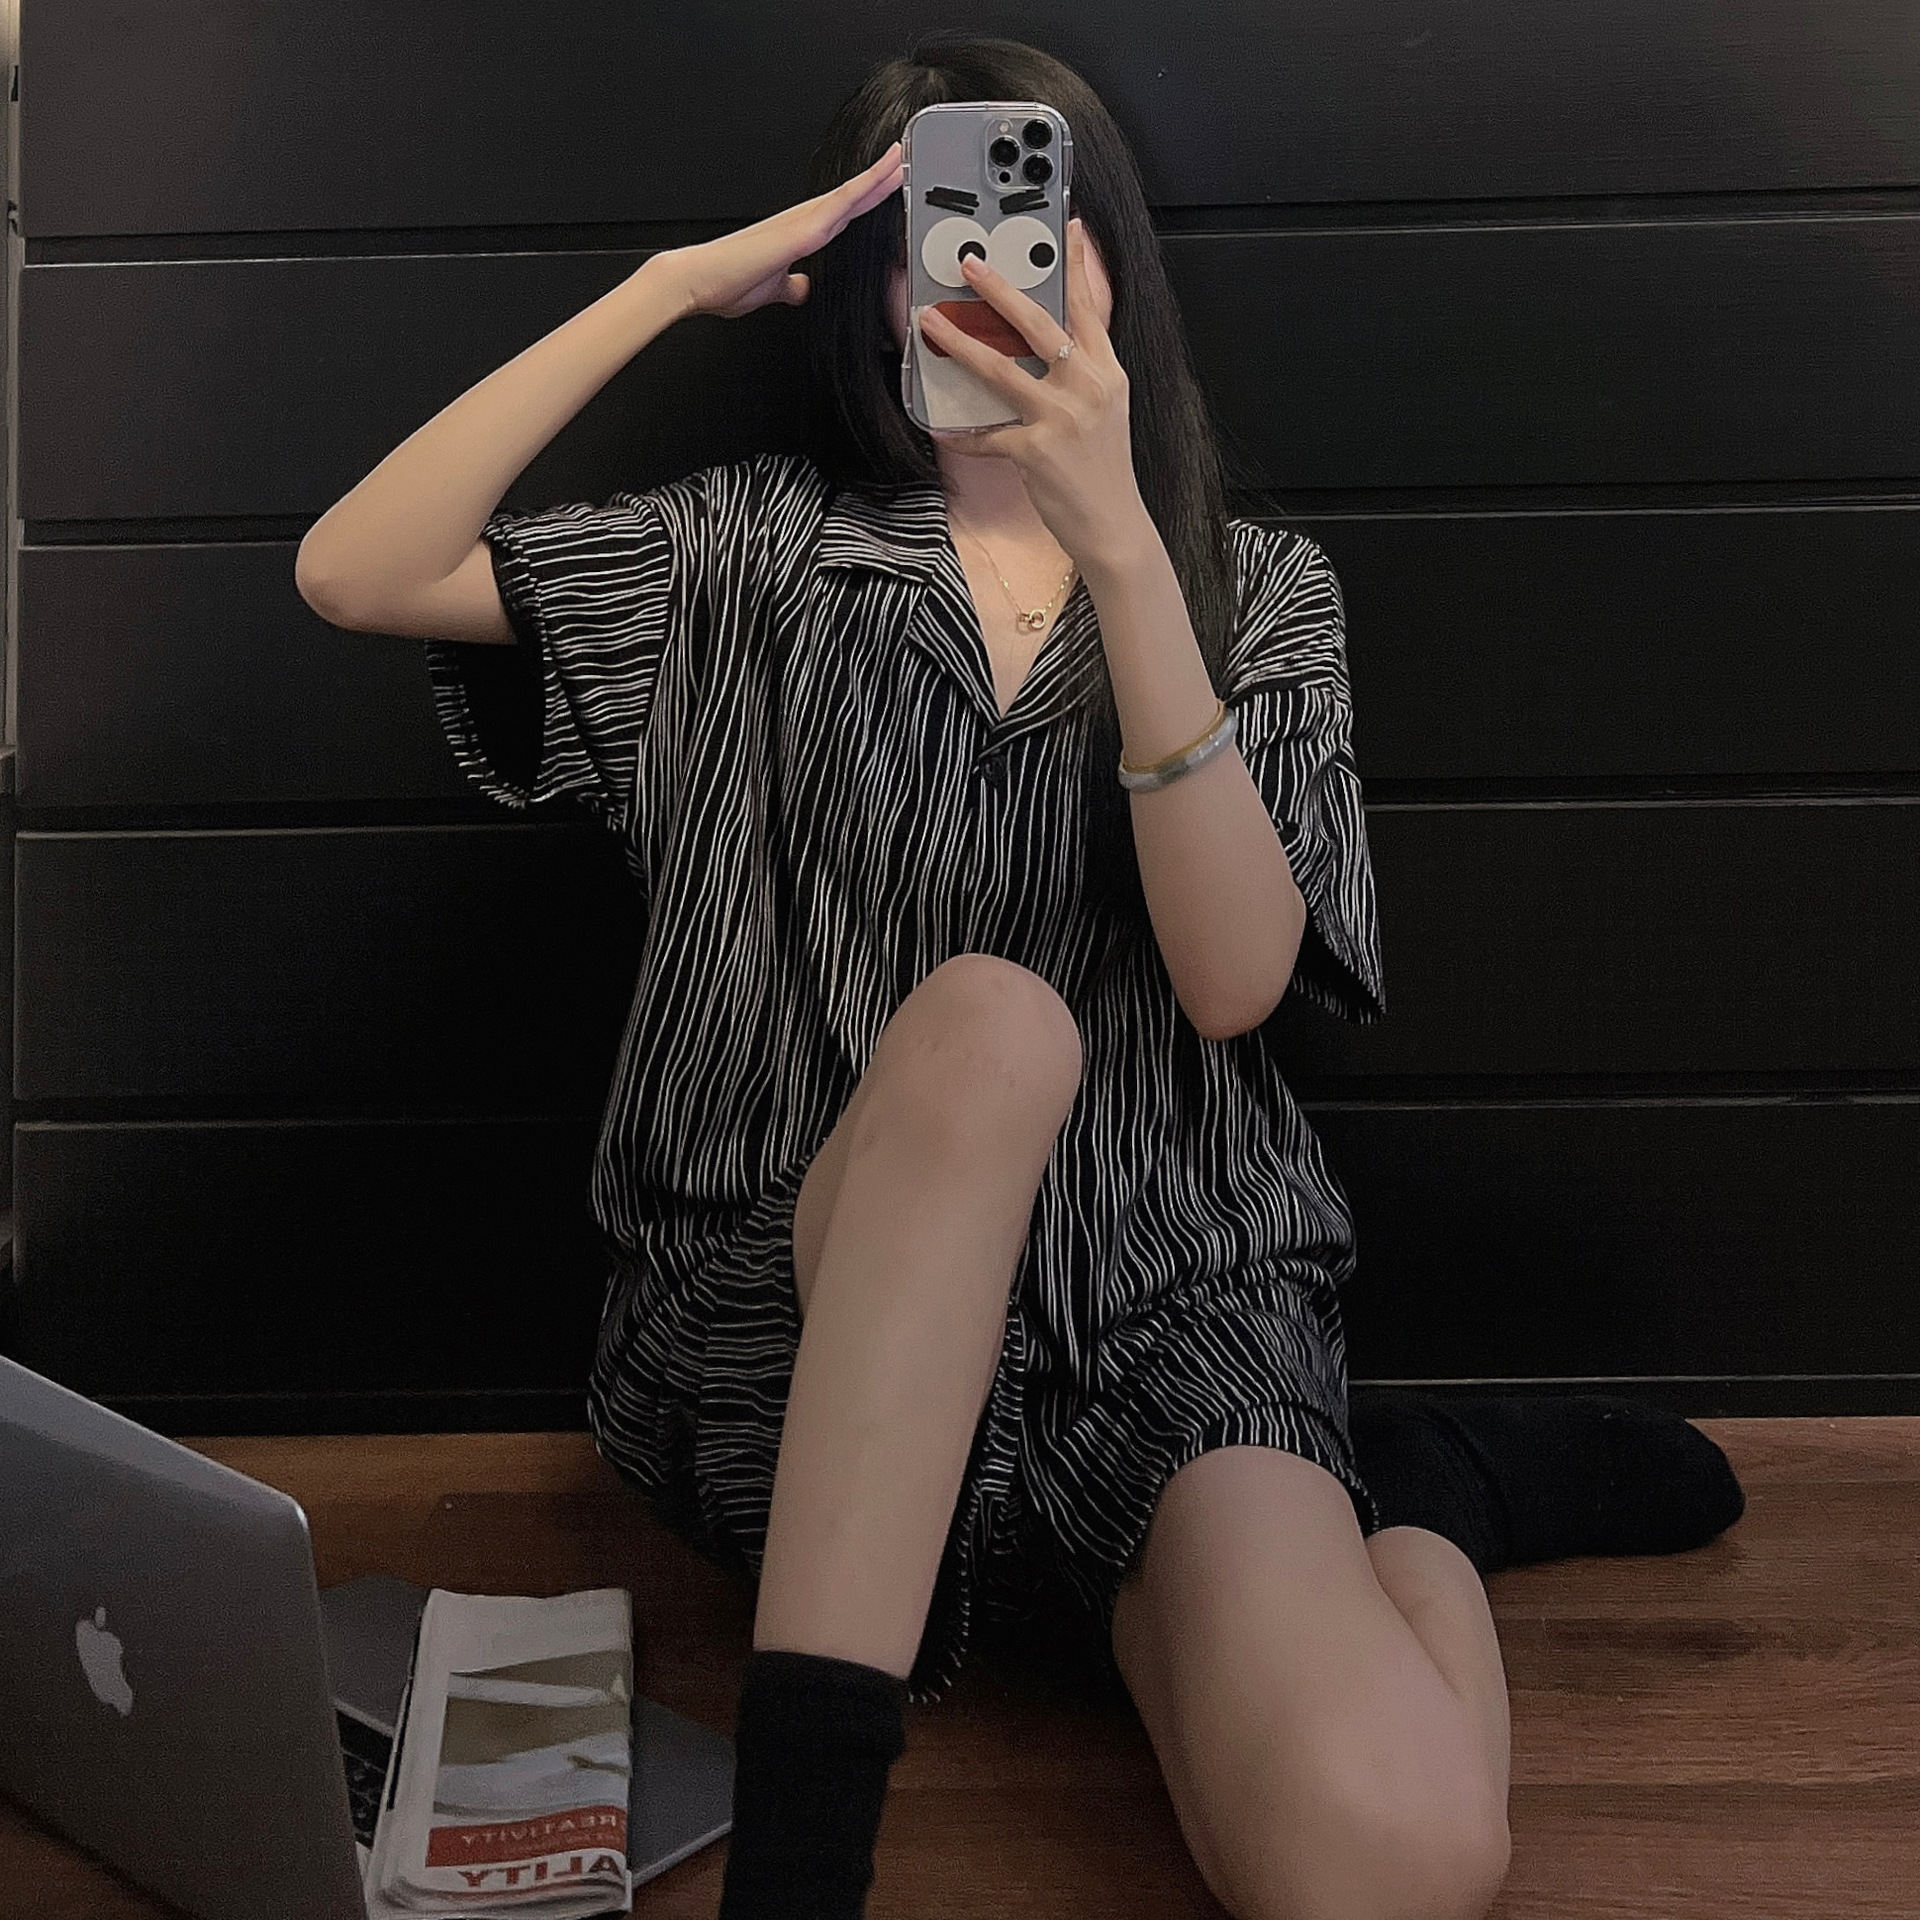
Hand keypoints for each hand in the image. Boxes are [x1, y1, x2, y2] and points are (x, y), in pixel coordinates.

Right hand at [654, 144, 902, 320]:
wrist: (696, 281)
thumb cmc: (725, 283)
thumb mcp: (773, 290)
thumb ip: (792, 287)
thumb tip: (803, 289)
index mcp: (798, 235)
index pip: (842, 216)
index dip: (866, 202)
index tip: (886, 191)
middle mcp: (802, 222)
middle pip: (850, 198)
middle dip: (877, 181)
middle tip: (902, 161)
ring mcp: (801, 223)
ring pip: (848, 196)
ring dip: (875, 178)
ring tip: (899, 159)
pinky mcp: (799, 232)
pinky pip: (838, 208)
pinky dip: (861, 192)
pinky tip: (880, 182)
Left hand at [919, 219, 1153, 576]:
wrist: (1114, 525)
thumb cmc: (1104, 470)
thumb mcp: (1106, 411)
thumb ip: (1082, 374)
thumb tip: (1048, 345)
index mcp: (1107, 373)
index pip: (1090, 308)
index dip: (1075, 265)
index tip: (1064, 228)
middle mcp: (1087, 388)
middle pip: (1039, 326)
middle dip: (1000, 290)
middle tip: (970, 265)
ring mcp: (1060, 419)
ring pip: (1001, 369)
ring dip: (961, 342)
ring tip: (933, 323)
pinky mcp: (1034, 451)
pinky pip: (986, 434)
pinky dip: (960, 430)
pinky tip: (937, 421)